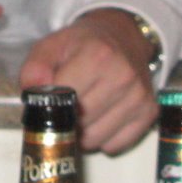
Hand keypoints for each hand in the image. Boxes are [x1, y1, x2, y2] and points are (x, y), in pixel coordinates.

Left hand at [18, 9, 156, 154]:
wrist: (123, 36)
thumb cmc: (83, 44)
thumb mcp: (52, 45)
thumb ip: (35, 68)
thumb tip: (33, 93)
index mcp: (97, 56)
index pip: (63, 99)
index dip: (50, 105)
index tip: (49, 100)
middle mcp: (122, 77)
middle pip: (79, 123)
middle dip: (65, 121)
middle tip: (64, 108)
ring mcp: (139, 97)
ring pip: (95, 140)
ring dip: (82, 134)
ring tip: (82, 113)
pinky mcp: (149, 113)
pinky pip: (115, 146)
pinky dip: (103, 140)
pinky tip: (100, 119)